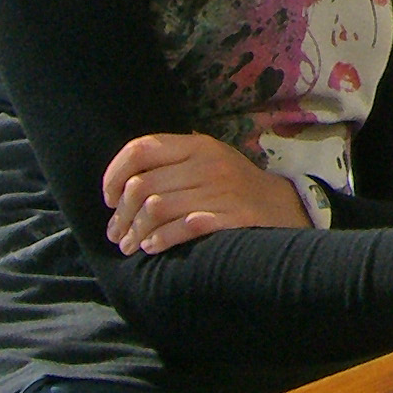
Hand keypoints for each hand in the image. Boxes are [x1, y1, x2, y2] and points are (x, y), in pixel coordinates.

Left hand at [102, 131, 310, 253]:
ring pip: (156, 208)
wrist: (284, 206)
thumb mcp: (208, 161)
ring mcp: (220, 190)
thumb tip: (122, 181)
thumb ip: (172, 162)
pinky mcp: (230, 217)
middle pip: (142, 185)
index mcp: (197, 146)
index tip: (108, 198)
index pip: (141, 148)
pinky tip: (152, 247)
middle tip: (115, 233)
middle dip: (121, 215)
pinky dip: (160, 239)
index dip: (114, 174)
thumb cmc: (234, 186)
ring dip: (135, 231)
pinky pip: (182, 227)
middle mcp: (207, 164)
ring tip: (130, 245)